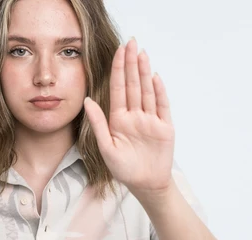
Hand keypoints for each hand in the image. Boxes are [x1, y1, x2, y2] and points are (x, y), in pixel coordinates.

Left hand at [84, 37, 174, 195]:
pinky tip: (154, 77)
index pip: (118, 89)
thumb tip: (87, 100)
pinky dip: (158, 92)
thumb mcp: (106, 147)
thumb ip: (98, 123)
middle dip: (131, 64)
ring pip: (147, 92)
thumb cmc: (124, 169)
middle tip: (131, 42)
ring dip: (144, 73)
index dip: (118, 70)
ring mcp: (150, 120)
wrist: (146, 185)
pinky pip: (161, 106)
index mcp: (119, 119)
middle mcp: (135, 116)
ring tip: (142, 53)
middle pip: (133, 85)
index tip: (118, 51)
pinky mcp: (164, 127)